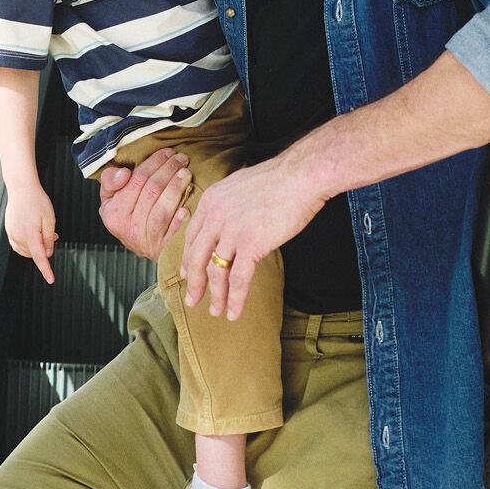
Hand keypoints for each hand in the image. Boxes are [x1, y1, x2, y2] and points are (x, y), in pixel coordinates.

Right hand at [5, 180, 56, 282]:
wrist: (21, 189)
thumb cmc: (37, 201)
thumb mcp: (49, 219)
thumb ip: (49, 238)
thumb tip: (48, 254)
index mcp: (31, 234)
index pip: (39, 257)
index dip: (46, 270)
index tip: (51, 280)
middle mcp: (19, 236)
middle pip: (35, 253)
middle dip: (45, 249)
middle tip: (53, 235)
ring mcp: (12, 234)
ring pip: (27, 250)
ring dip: (36, 246)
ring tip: (43, 231)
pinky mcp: (9, 231)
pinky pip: (18, 245)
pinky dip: (27, 245)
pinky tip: (33, 235)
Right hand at [98, 148, 192, 260]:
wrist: (141, 246)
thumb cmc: (127, 216)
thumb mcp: (110, 199)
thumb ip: (110, 181)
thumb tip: (124, 173)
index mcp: (114, 213)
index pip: (135, 181)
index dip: (153, 163)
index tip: (167, 152)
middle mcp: (129, 228)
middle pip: (151, 192)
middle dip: (168, 170)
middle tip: (181, 158)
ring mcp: (147, 241)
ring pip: (162, 210)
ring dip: (176, 188)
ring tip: (186, 173)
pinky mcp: (163, 250)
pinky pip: (172, 235)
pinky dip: (179, 222)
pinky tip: (187, 208)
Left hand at [181, 155, 324, 319]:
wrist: (302, 176)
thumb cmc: (281, 179)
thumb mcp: (242, 185)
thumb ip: (231, 205)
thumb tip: (233, 220)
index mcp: (212, 200)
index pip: (192, 235)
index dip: (188, 258)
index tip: (187, 273)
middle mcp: (216, 216)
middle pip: (198, 256)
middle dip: (194, 282)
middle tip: (192, 300)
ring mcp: (232, 231)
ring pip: (217, 272)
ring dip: (216, 296)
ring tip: (216, 311)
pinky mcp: (251, 244)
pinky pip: (239, 279)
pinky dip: (235, 299)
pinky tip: (234, 312)